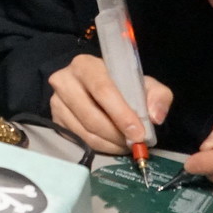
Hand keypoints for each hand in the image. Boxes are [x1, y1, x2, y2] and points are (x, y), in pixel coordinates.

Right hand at [47, 53, 171, 154]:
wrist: (94, 87)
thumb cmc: (121, 84)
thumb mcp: (144, 83)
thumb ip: (157, 96)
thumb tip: (154, 117)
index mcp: (86, 66)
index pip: (102, 91)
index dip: (121, 114)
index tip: (138, 134)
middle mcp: (64, 81)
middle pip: (91, 115)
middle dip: (116, 134)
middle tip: (134, 143)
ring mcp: (56, 101)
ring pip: (84, 131)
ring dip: (109, 143)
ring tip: (125, 145)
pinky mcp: (55, 118)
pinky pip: (78, 138)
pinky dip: (99, 147)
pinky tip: (112, 144)